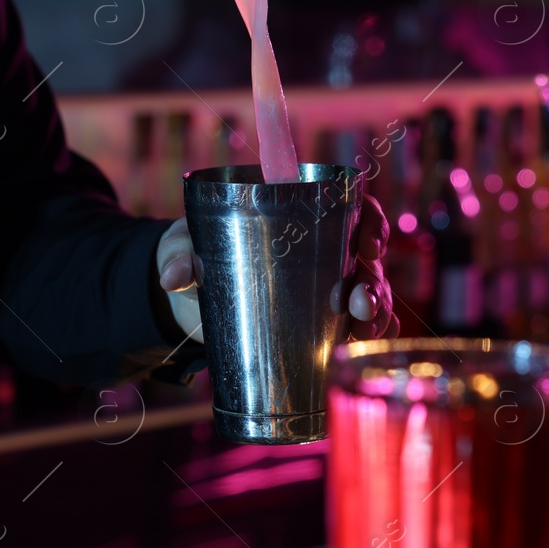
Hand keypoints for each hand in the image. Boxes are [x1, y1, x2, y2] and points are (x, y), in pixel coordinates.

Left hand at [154, 195, 398, 345]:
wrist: (190, 297)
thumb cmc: (195, 253)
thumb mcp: (185, 246)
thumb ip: (179, 255)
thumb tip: (174, 276)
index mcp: (297, 214)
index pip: (349, 208)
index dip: (370, 222)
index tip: (369, 245)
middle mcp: (321, 247)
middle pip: (364, 257)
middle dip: (372, 281)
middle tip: (361, 302)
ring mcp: (325, 284)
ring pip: (367, 291)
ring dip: (375, 309)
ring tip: (364, 328)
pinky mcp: (319, 319)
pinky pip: (356, 322)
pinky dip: (371, 330)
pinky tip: (370, 340)